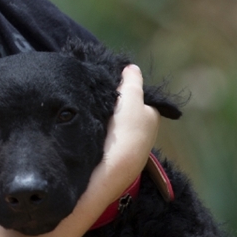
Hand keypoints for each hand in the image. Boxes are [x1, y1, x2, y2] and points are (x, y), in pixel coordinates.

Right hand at [90, 64, 159, 205]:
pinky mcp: (110, 155)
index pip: (136, 96)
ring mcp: (126, 146)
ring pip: (112, 121)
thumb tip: (131, 68)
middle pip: (123, 108)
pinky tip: (86, 124)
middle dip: (113, 102)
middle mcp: (142, 132)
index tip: (108, 85)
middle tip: (96, 95)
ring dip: (102, 114)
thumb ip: (132, 81)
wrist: (110, 169)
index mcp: (151, 117)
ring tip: (88, 108)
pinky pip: (102, 133)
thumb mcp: (132, 99)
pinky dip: (95, 127)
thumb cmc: (126, 132)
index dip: (122, 88)